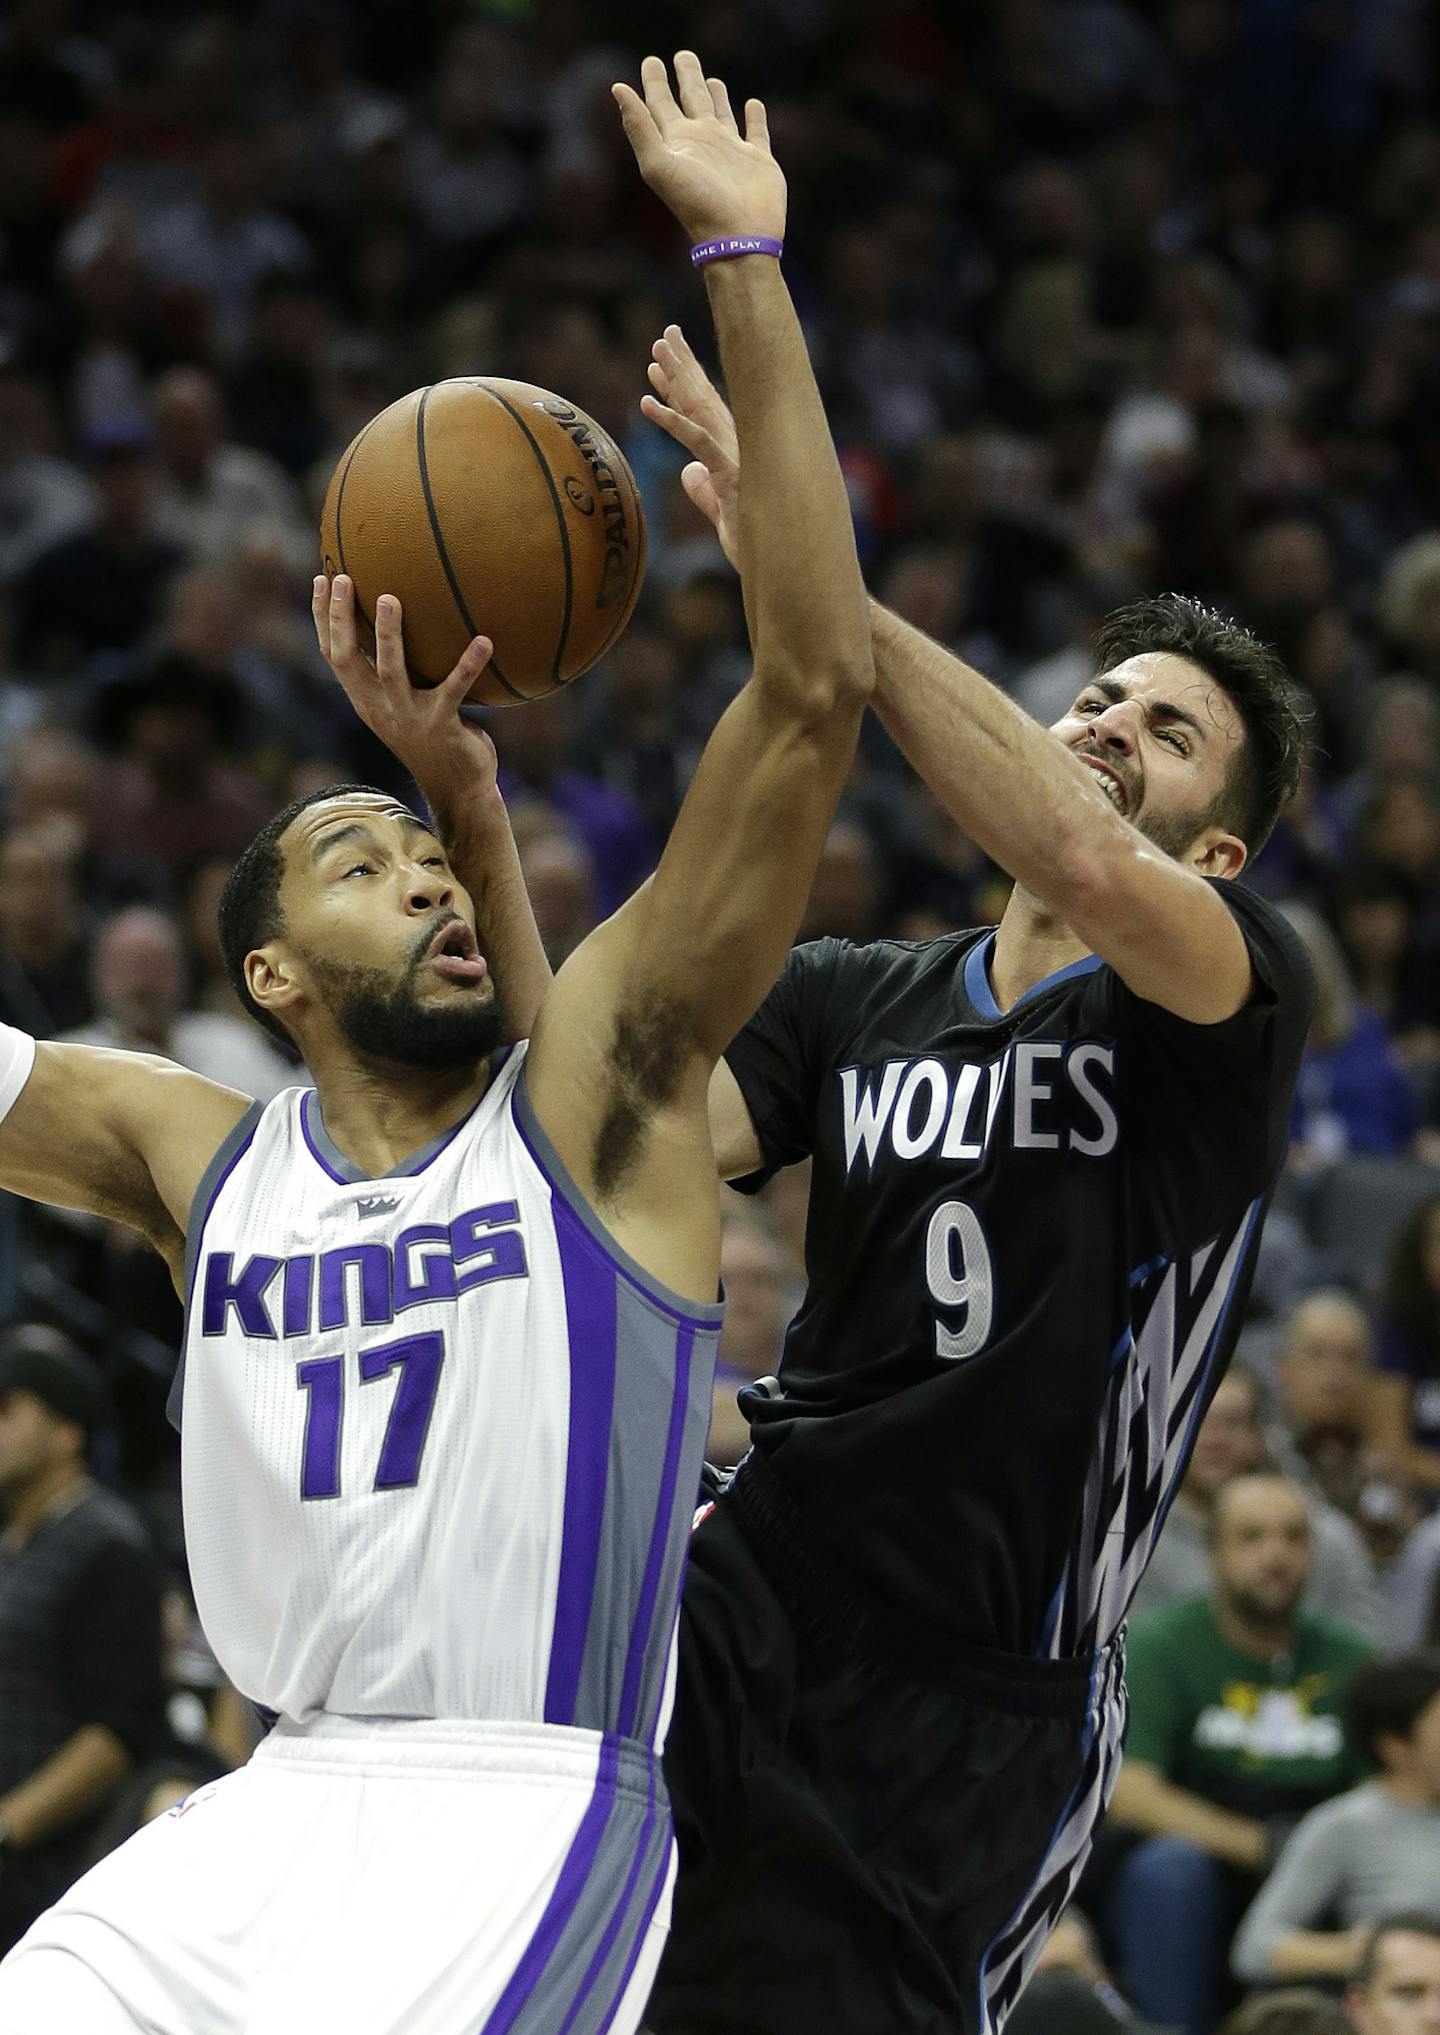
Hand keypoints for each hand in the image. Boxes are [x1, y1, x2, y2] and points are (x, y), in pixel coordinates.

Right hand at [312, 575, 500, 817]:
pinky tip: (485, 640)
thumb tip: (402, 618)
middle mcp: (380, 707)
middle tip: (343, 578)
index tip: (320, 577)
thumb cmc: (434, 737)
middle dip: (340, 618)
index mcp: (366, 700)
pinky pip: (454, 688)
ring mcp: (409, 717)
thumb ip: (396, 671)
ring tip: (391, 599)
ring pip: (391, 671)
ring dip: (389, 635)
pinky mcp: (442, 726)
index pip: (333, 655)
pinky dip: (469, 664)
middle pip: (348, 659)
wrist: (458, 789)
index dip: (322, 618)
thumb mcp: (405, 704)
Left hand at [612, 52, 785, 244]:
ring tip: (712, 79)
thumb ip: (639, 126)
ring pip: (722, 114)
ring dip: (717, 96)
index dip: (654, 82)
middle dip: (686, 77)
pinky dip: (755, 117)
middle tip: (682, 55)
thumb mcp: (660, 164)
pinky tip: (753, 105)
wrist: (738, 237)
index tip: (652, 61)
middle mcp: (703, 143)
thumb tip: (617, 87)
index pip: (661, 103)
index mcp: (678, 142)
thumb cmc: (697, 204)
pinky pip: (757, 132)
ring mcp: (731, 151)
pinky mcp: (758, 160)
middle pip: (692, 100)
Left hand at [641, 324, 740, 569]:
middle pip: (704, 399)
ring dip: (677, 377)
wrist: (782, 567)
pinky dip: (670, 421)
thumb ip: (704, 492)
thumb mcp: (720, 516)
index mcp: (734, 456)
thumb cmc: (756, 546)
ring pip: (701, 409)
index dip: (682, 387)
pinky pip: (696, 442)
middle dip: (684, 366)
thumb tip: (686, 471)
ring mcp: (736, 458)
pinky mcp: (730, 475)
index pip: (705, 415)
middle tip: (664, 336)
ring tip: (656, 351)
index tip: (662, 365)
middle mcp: (738, 448)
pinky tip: (646, 403)